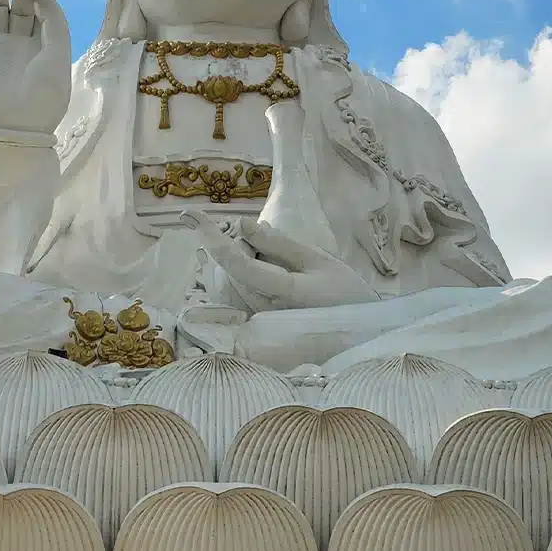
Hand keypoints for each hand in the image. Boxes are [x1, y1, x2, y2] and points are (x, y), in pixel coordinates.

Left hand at [182, 211, 376, 310]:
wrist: (358, 333)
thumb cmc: (343, 292)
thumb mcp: (317, 260)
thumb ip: (278, 244)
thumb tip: (242, 225)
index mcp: (287, 292)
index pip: (239, 265)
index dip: (213, 239)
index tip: (193, 216)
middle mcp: (268, 312)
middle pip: (234, 270)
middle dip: (239, 245)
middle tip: (260, 235)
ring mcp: (262, 324)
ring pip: (234, 282)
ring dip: (242, 259)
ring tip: (273, 257)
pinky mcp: (260, 329)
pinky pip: (241, 294)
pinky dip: (245, 273)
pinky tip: (264, 267)